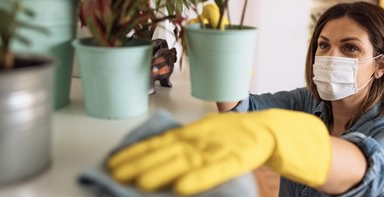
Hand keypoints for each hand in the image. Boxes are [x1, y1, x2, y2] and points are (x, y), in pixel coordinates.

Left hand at [107, 109, 331, 195]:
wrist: (270, 129)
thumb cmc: (234, 136)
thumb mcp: (206, 136)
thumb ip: (184, 145)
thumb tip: (153, 156)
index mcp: (193, 133)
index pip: (159, 141)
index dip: (136, 152)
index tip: (113, 162)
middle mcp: (201, 139)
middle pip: (167, 151)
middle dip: (140, 163)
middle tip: (116, 174)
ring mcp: (219, 148)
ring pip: (186, 160)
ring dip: (162, 170)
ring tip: (139, 183)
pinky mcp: (236, 159)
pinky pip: (216, 170)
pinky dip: (199, 178)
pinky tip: (182, 188)